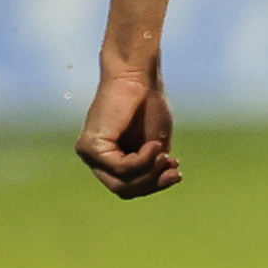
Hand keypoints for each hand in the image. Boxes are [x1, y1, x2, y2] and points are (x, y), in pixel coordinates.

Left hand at [76, 70, 180, 198]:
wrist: (139, 77)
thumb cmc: (149, 104)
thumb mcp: (155, 144)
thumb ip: (151, 166)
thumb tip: (157, 183)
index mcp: (111, 160)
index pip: (129, 187)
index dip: (154, 185)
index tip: (177, 172)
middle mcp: (96, 160)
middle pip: (125, 190)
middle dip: (153, 183)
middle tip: (173, 168)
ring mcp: (90, 155)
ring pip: (122, 184)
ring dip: (149, 171)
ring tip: (163, 154)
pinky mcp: (90, 147)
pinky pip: (120, 169)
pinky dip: (142, 161)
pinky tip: (154, 146)